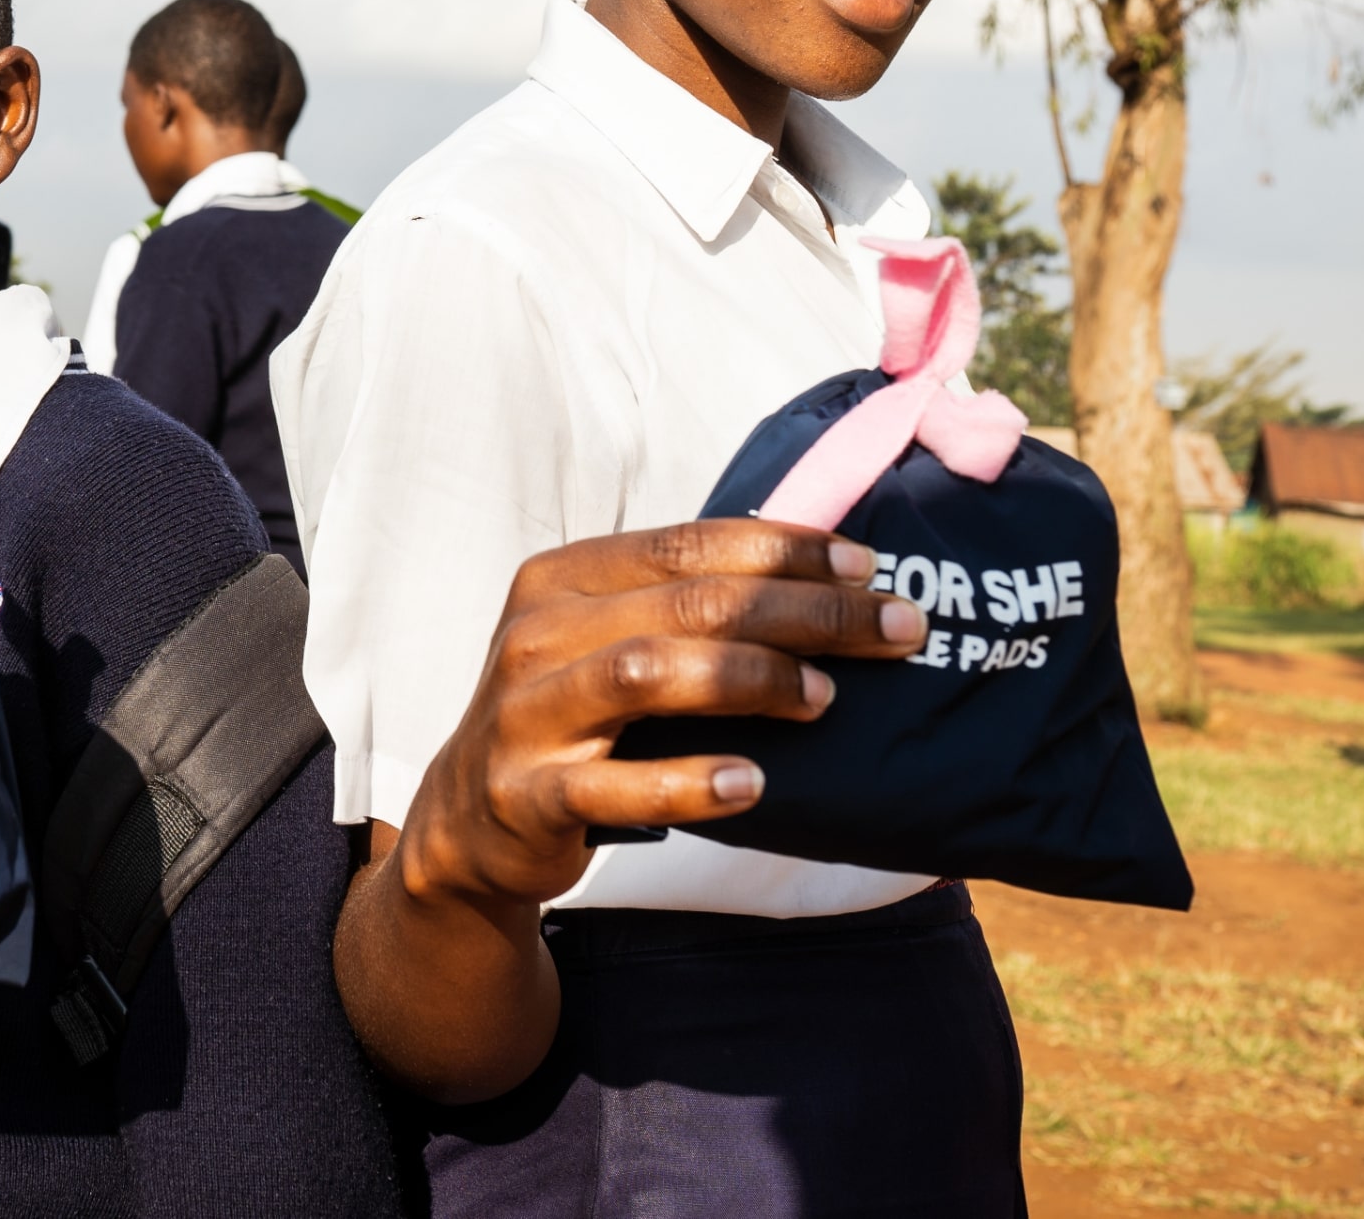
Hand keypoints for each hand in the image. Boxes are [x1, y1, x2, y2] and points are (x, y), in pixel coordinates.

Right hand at [335, 519, 929, 1104]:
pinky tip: (752, 783)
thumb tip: (826, 576)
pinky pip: (613, 784)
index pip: (687, 543)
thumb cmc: (569, 719)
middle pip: (687, 604)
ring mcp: (527, 714)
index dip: (784, 549)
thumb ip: (682, 605)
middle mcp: (538, 634)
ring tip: (827, 697)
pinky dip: (688, 780)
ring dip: (750, 678)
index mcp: (562, 579)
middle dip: (804, 612)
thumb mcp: (605, 641)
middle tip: (896, 630)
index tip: (868, 564)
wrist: (468, 820)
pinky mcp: (527, 794)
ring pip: (647, 673)